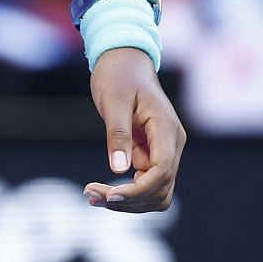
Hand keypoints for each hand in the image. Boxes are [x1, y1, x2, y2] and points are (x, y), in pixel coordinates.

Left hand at [83, 47, 184, 210]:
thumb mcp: (113, 101)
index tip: (110, 194)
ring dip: (128, 201)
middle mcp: (172, 144)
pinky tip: (100, 191)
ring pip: (155, 192)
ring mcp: (164, 151)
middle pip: (160, 189)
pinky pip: (144, 183)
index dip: (138, 190)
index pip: (162, 173)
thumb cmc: (118, 75)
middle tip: (91, 195)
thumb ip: (118, 134)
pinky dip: (126, 192)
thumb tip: (118, 170)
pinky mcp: (152, 154)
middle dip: (129, 200)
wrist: (124, 60)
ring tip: (92, 196)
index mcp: (167, 130)